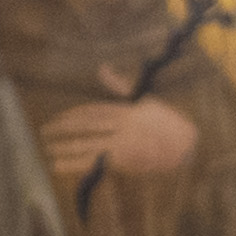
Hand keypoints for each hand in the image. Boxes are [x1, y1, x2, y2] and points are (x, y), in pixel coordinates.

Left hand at [41, 66, 198, 176]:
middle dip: (63, 129)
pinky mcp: (126, 158)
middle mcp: (123, 125)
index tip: (59, 121)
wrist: (191, 148)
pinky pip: (94, 161)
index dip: (73, 116)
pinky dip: (74, 165)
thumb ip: (121, 86)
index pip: (93, 111)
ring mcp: (124, 142)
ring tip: (49, 150)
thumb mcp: (147, 101)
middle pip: (85, 125)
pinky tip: (59, 167)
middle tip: (45, 132)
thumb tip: (101, 68)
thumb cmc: (170, 124)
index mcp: (127, 110)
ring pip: (87, 143)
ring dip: (65, 147)